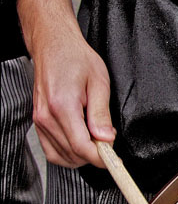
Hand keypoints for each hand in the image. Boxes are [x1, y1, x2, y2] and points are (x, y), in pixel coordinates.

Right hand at [17, 0, 114, 167]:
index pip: (82, 147)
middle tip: (108, 143)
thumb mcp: (99, 82)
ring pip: (62, 156)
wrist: (54, 45)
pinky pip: (52, 150)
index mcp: (62, 106)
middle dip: (94, 155)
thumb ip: (101, 114)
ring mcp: (39, 120)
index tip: (113, 158)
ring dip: (81, 156)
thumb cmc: (75, 58)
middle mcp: (46, 116)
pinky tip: (81, 142)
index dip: (100, 157)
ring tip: (95, 140)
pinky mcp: (38, 122)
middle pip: (72, 154)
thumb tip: (107, 138)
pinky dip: (68, 154)